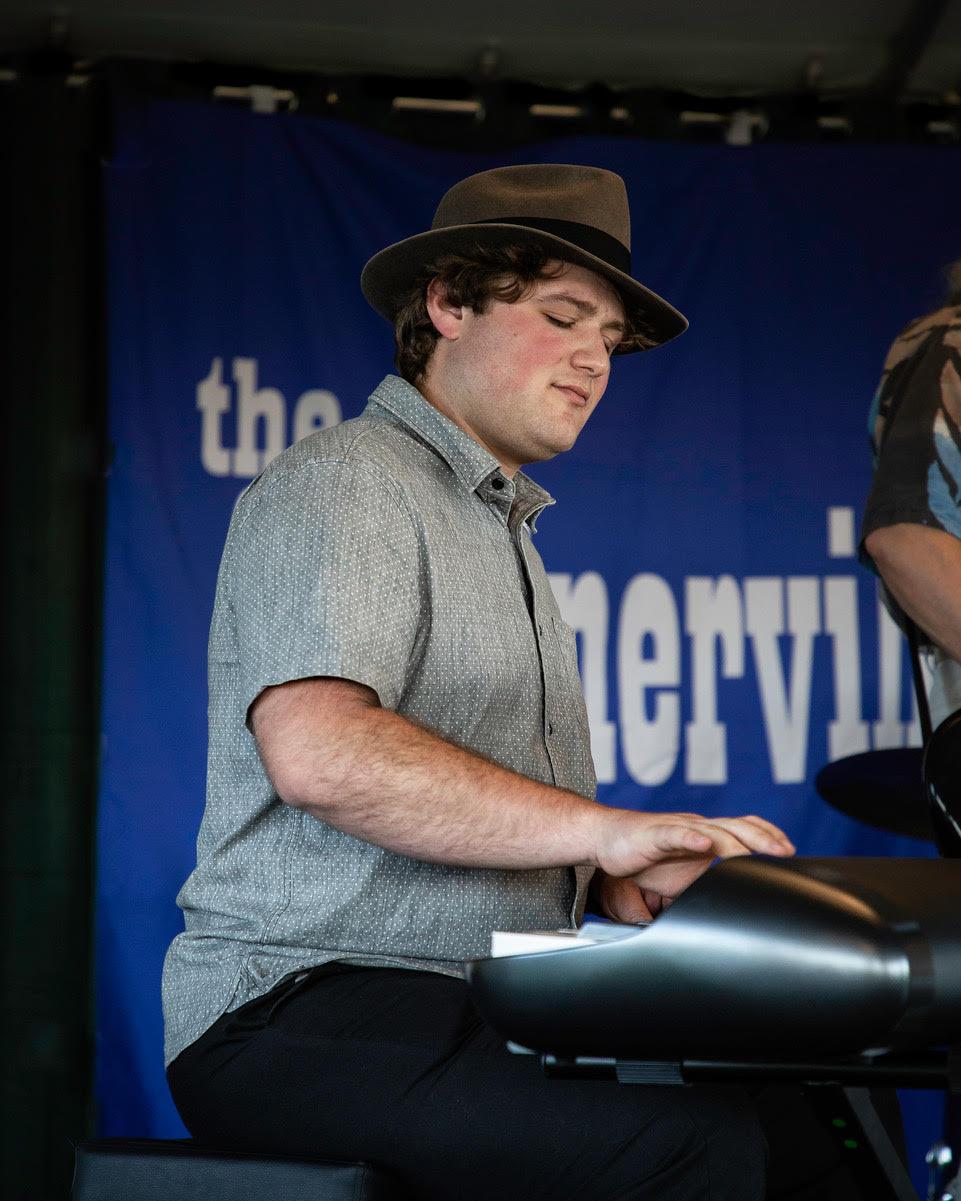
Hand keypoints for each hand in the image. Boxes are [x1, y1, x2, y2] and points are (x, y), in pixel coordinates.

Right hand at [590, 810, 794, 920]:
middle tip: (785, 852)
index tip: (790, 852)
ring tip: (751, 852)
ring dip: (733, 840)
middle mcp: (696, 827)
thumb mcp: (685, 872)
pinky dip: (689, 838)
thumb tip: (736, 903)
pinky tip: (701, 843)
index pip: (744, 829)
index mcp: (706, 835)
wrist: (607, 839)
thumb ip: (710, 880)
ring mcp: (676, 829)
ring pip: (710, 830)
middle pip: (735, 827)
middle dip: (762, 839)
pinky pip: (674, 834)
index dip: (768, 837)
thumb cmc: (645, 856)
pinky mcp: (653, 834)